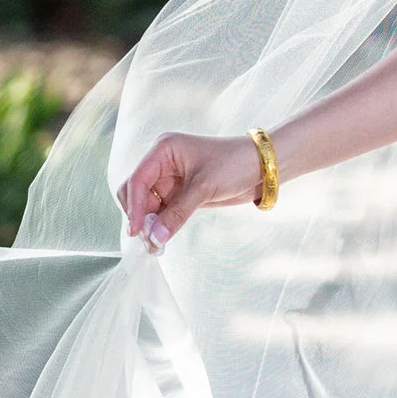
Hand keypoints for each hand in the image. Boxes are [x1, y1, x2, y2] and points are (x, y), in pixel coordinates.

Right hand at [120, 132, 262, 246]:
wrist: (261, 167)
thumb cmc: (234, 165)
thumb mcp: (204, 188)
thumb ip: (177, 213)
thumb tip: (154, 238)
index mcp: (164, 150)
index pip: (138, 179)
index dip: (134, 206)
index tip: (136, 231)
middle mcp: (162, 162)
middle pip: (136, 192)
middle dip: (140, 217)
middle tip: (148, 241)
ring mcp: (170, 178)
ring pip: (148, 205)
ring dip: (149, 226)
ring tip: (155, 247)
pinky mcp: (180, 193)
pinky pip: (161, 212)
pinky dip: (160, 226)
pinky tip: (161, 242)